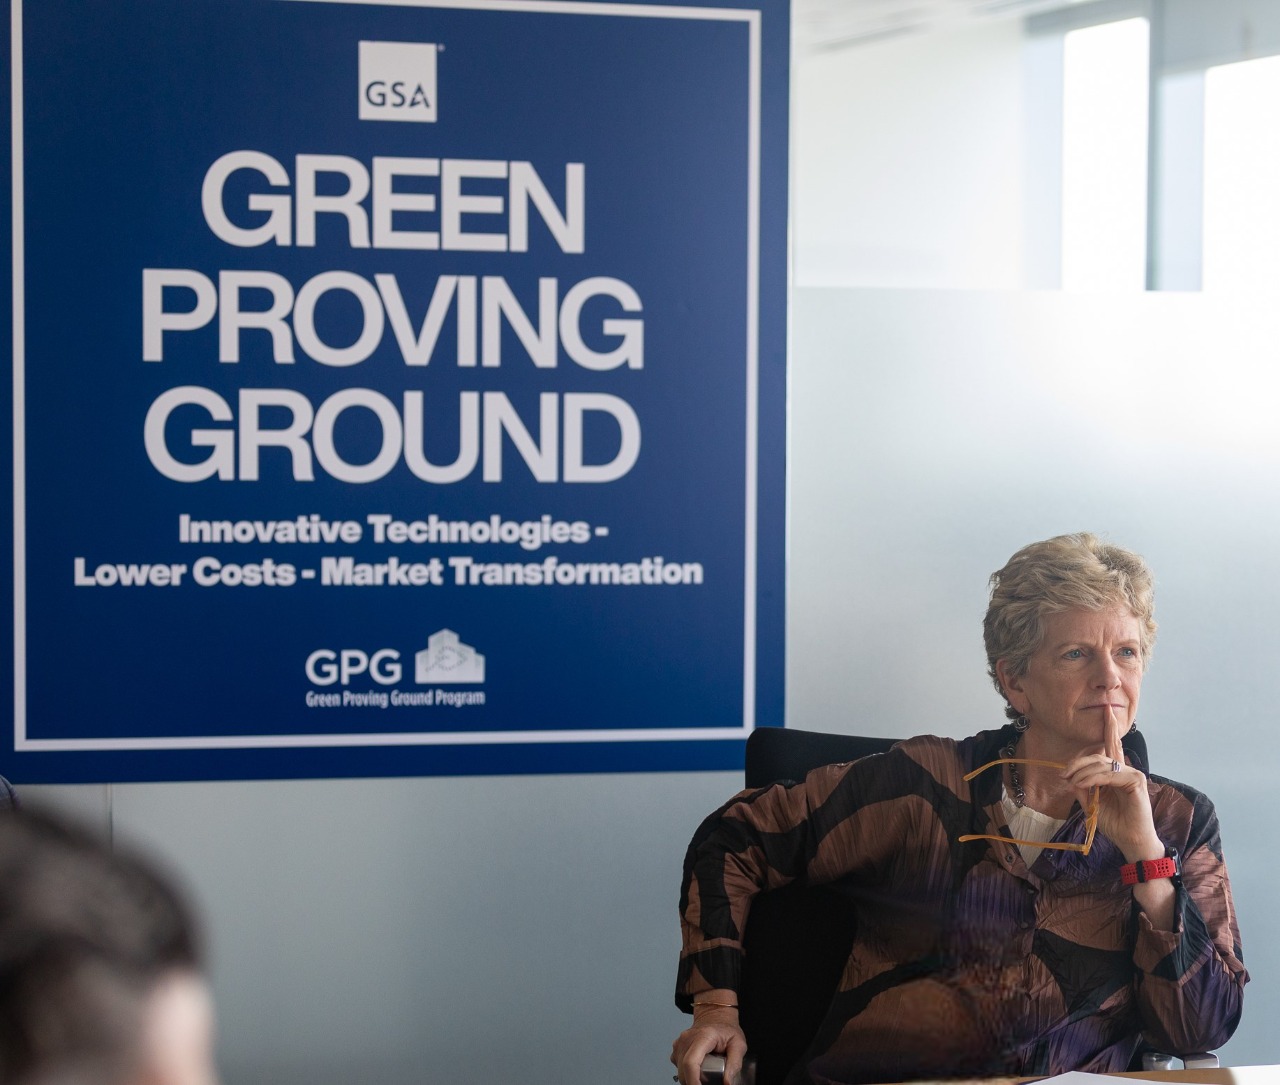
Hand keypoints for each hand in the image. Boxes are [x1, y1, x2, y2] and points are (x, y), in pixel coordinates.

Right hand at [671, 1002, 747, 1084]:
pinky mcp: (676, 1049)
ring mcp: (679, 1044)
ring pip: (680, 1071)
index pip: (691, 1062)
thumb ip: (735, 1063)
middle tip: (711, 1079)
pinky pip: (678, 1067)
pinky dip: (687, 1073)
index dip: (693, 1081)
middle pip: (684, 1070)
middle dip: (695, 1082)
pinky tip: (699, 1068)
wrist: (715, 1016)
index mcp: (703, 1037)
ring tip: (707, 1071)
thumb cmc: (726, 1029)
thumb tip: (727, 1082)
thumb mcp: (738, 1044)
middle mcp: (687, 1039)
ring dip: (692, 1078)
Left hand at [1059, 707, 1160, 861]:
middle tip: (1064, 774)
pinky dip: (1092, 779)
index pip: (1112, 745)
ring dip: (1081, 773)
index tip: (1107, 710)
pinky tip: (1082, 785)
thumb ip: (1083, 787)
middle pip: (1098, 755)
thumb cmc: (1115, 823)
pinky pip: (1109, 774)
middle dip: (1077, 762)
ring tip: (1072, 784)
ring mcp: (1133, 774)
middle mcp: (1126, 769)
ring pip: (1101, 764)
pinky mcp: (1136, 781)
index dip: (1110, 727)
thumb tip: (1070, 778)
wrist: (1131, 841)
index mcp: (1116, 772)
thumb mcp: (1092, 802)